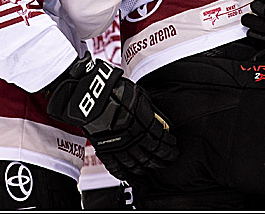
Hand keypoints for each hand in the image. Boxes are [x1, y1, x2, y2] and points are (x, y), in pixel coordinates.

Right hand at [45, 53, 177, 180]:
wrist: (90, 92)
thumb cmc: (115, 89)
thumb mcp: (139, 96)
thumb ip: (151, 111)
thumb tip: (162, 124)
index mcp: (143, 122)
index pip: (161, 139)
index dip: (169, 146)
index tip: (173, 147)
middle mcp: (132, 136)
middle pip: (151, 153)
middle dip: (162, 158)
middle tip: (168, 160)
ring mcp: (118, 144)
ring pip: (136, 163)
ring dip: (147, 167)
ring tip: (153, 167)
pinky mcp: (104, 148)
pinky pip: (115, 166)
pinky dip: (124, 172)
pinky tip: (131, 174)